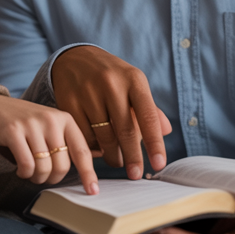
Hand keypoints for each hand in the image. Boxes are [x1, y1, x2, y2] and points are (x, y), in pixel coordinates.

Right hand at [0, 94, 98, 194]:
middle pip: (62, 166)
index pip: (82, 151)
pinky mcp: (13, 130)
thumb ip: (70, 141)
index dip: (88, 173)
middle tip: (43, 176)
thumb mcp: (52, 126)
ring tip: (31, 173)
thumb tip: (98, 156)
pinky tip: (20, 170)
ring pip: (44, 168)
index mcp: (65, 119)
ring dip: (37, 178)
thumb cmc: (27, 123)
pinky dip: (24, 174)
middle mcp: (51, 119)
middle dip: (53, 178)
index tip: (93, 191)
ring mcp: (32, 124)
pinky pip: (26, 165)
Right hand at [52, 45, 171, 178]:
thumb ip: (149, 108)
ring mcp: (88, 92)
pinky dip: (93, 148)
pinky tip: (98, 148)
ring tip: (117, 159)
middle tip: (135, 175)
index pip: (148, 116)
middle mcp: (111, 83)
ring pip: (104, 137)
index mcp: (133, 79)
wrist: (74, 58)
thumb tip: (166, 131)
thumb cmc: (112, 77)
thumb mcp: (133, 84)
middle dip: (132, 157)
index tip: (159, 164)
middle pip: (125, 131)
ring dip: (112, 155)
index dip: (155, 143)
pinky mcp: (69, 102)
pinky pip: (84, 136)